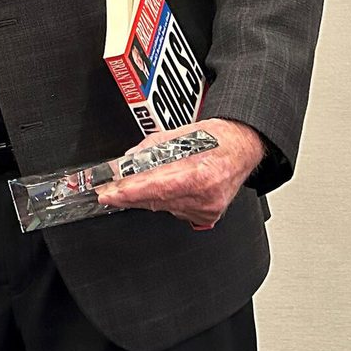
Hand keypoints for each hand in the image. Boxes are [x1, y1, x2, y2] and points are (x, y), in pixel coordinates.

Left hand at [94, 117, 265, 230]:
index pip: (158, 187)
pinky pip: (175, 211)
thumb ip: (151, 149)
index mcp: (200, 173)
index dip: (131, 193)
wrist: (241, 149)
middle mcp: (205, 195)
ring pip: (163, 207)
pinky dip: (164, 202)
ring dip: (144, 199)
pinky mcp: (207, 216)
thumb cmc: (216, 139)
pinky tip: (162, 192)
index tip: (110, 194)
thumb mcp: (181, 135)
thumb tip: (126, 162)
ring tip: (130, 189)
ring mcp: (207, 208)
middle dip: (129, 196)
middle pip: (157, 200)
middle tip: (109, 192)